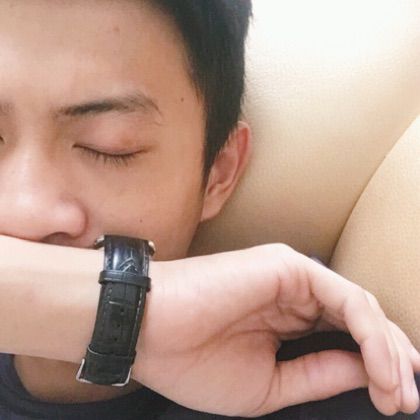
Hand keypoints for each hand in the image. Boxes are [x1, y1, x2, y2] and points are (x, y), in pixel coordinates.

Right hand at [137, 244, 419, 416]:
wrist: (148, 329)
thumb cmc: (194, 361)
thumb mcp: (268, 384)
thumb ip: (317, 373)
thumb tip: (367, 371)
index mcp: (284, 319)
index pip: (340, 336)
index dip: (374, 366)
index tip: (393, 402)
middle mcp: (292, 292)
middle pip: (356, 319)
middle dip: (389, 359)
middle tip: (405, 400)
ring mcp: (291, 275)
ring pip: (356, 305)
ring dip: (385, 348)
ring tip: (397, 390)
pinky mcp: (287, 266)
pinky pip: (343, 296)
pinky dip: (367, 330)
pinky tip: (380, 364)